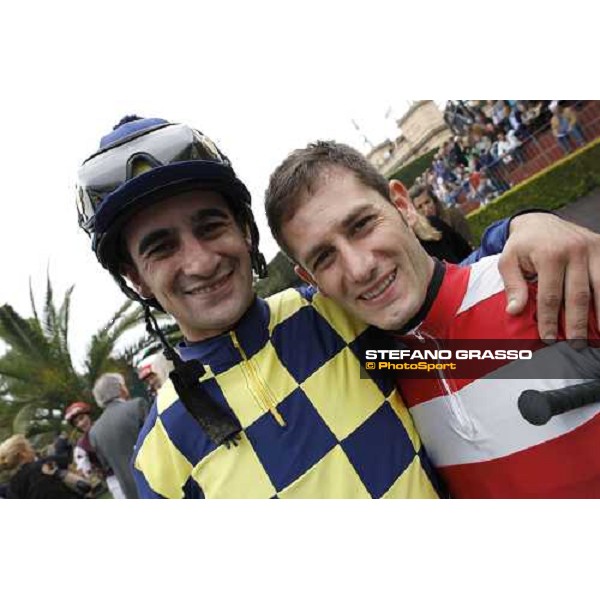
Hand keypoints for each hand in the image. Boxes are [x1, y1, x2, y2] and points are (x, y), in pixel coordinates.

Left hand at [498, 213, 599, 340]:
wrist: (539, 221)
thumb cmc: (521, 245)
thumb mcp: (508, 261)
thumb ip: (513, 285)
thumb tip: (514, 311)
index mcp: (549, 254)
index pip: (550, 295)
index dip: (550, 320)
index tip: (549, 339)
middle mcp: (575, 250)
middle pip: (579, 295)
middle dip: (577, 323)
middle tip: (576, 345)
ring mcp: (593, 248)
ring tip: (598, 336)